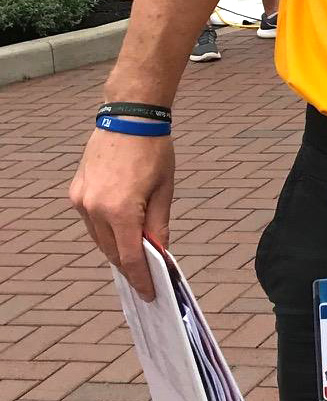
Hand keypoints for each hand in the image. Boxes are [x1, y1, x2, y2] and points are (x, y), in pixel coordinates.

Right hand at [69, 129, 174, 300]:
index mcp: (121, 211)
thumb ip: (159, 223)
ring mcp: (81, 202)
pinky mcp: (76, 193)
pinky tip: (120, 230)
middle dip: (129, 265)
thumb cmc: (154, 150)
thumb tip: (160, 251)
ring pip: (99, 238)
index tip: (149, 293)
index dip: (141, 278)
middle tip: (146, 277)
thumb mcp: (165, 188)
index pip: (131, 257)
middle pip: (112, 251)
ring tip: (135, 256)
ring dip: (116, 248)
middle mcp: (95, 210)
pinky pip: (90, 221)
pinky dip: (105, 229)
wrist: (129, 117)